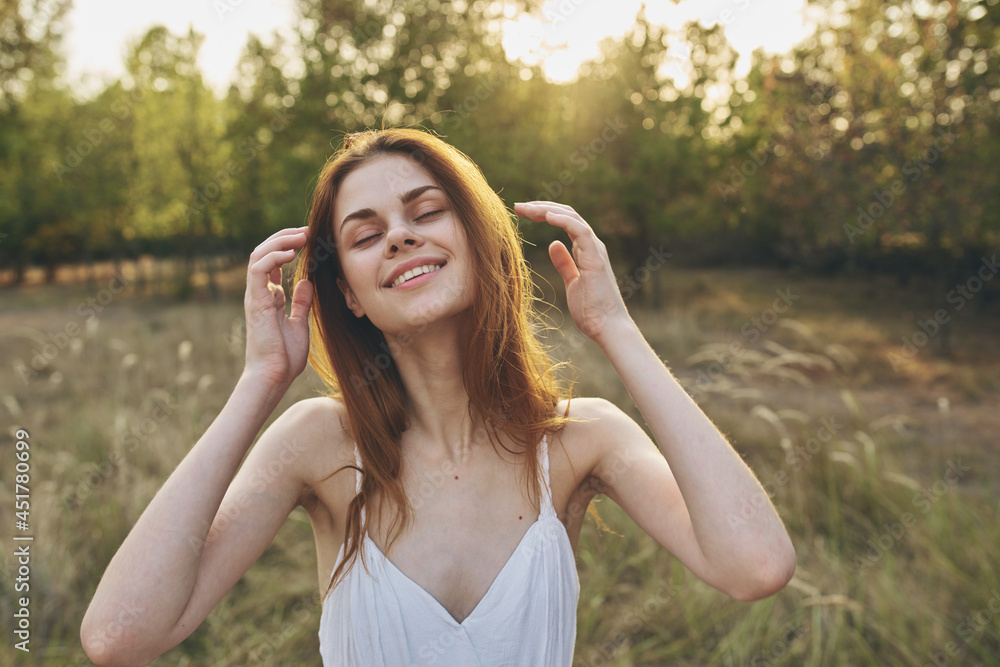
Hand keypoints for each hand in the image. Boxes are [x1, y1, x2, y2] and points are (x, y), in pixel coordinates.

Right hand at [242, 226, 313, 387]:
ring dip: (279, 241)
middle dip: (284, 238)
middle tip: (306, 231)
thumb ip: (301, 302)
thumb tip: (306, 282)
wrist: (273, 377)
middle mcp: (259, 293)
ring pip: (258, 255)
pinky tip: (290, 254)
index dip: (288, 246)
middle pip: (264, 253)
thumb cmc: (284, 357)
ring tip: (300, 236)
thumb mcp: (299, 323)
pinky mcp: (255, 301)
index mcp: (268, 297)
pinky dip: (273, 257)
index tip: (308, 239)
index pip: (272, 262)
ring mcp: (255, 296)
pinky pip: (258, 269)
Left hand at [514, 201, 630, 345]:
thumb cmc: (592, 310)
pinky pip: (581, 231)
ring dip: (548, 210)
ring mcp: (595, 250)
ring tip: (527, 209)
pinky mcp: (595, 259)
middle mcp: (592, 245)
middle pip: (567, 215)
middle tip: (519, 207)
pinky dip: (564, 220)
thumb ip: (564, 263)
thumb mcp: (571, 282)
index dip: (544, 214)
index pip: (565, 221)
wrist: (607, 327)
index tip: (523, 212)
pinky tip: (547, 216)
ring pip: (572, 218)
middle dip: (542, 208)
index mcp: (586, 250)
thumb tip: (553, 244)